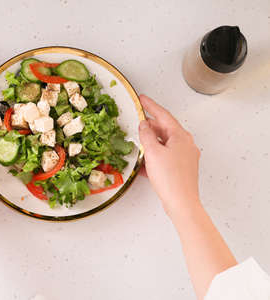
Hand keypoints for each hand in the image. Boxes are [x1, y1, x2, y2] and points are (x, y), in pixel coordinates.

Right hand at [138, 95, 200, 219]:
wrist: (181, 202)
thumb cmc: (170, 178)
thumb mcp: (153, 152)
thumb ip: (146, 135)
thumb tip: (143, 125)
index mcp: (180, 136)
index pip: (163, 115)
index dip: (150, 106)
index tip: (142, 99)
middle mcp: (185, 144)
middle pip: (165, 129)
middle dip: (150, 126)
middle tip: (137, 121)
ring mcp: (185, 156)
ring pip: (165, 143)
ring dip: (151, 142)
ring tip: (138, 143)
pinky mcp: (181, 168)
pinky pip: (166, 156)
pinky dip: (154, 155)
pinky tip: (144, 162)